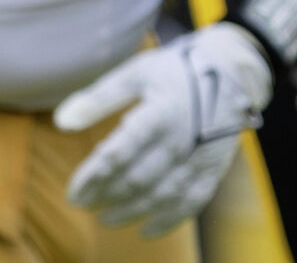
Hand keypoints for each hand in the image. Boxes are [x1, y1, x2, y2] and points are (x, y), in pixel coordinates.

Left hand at [55, 22, 272, 235]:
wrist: (234, 68)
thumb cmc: (177, 69)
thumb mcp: (137, 72)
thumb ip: (99, 98)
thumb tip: (62, 121)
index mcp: (159, 110)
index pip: (118, 154)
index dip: (92, 178)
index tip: (73, 193)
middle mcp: (181, 136)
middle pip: (137, 179)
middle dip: (106, 197)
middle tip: (84, 205)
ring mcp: (201, 155)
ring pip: (161, 195)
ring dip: (130, 212)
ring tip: (106, 218)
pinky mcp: (214, 166)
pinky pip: (191, 201)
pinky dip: (169, 220)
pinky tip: (146, 229)